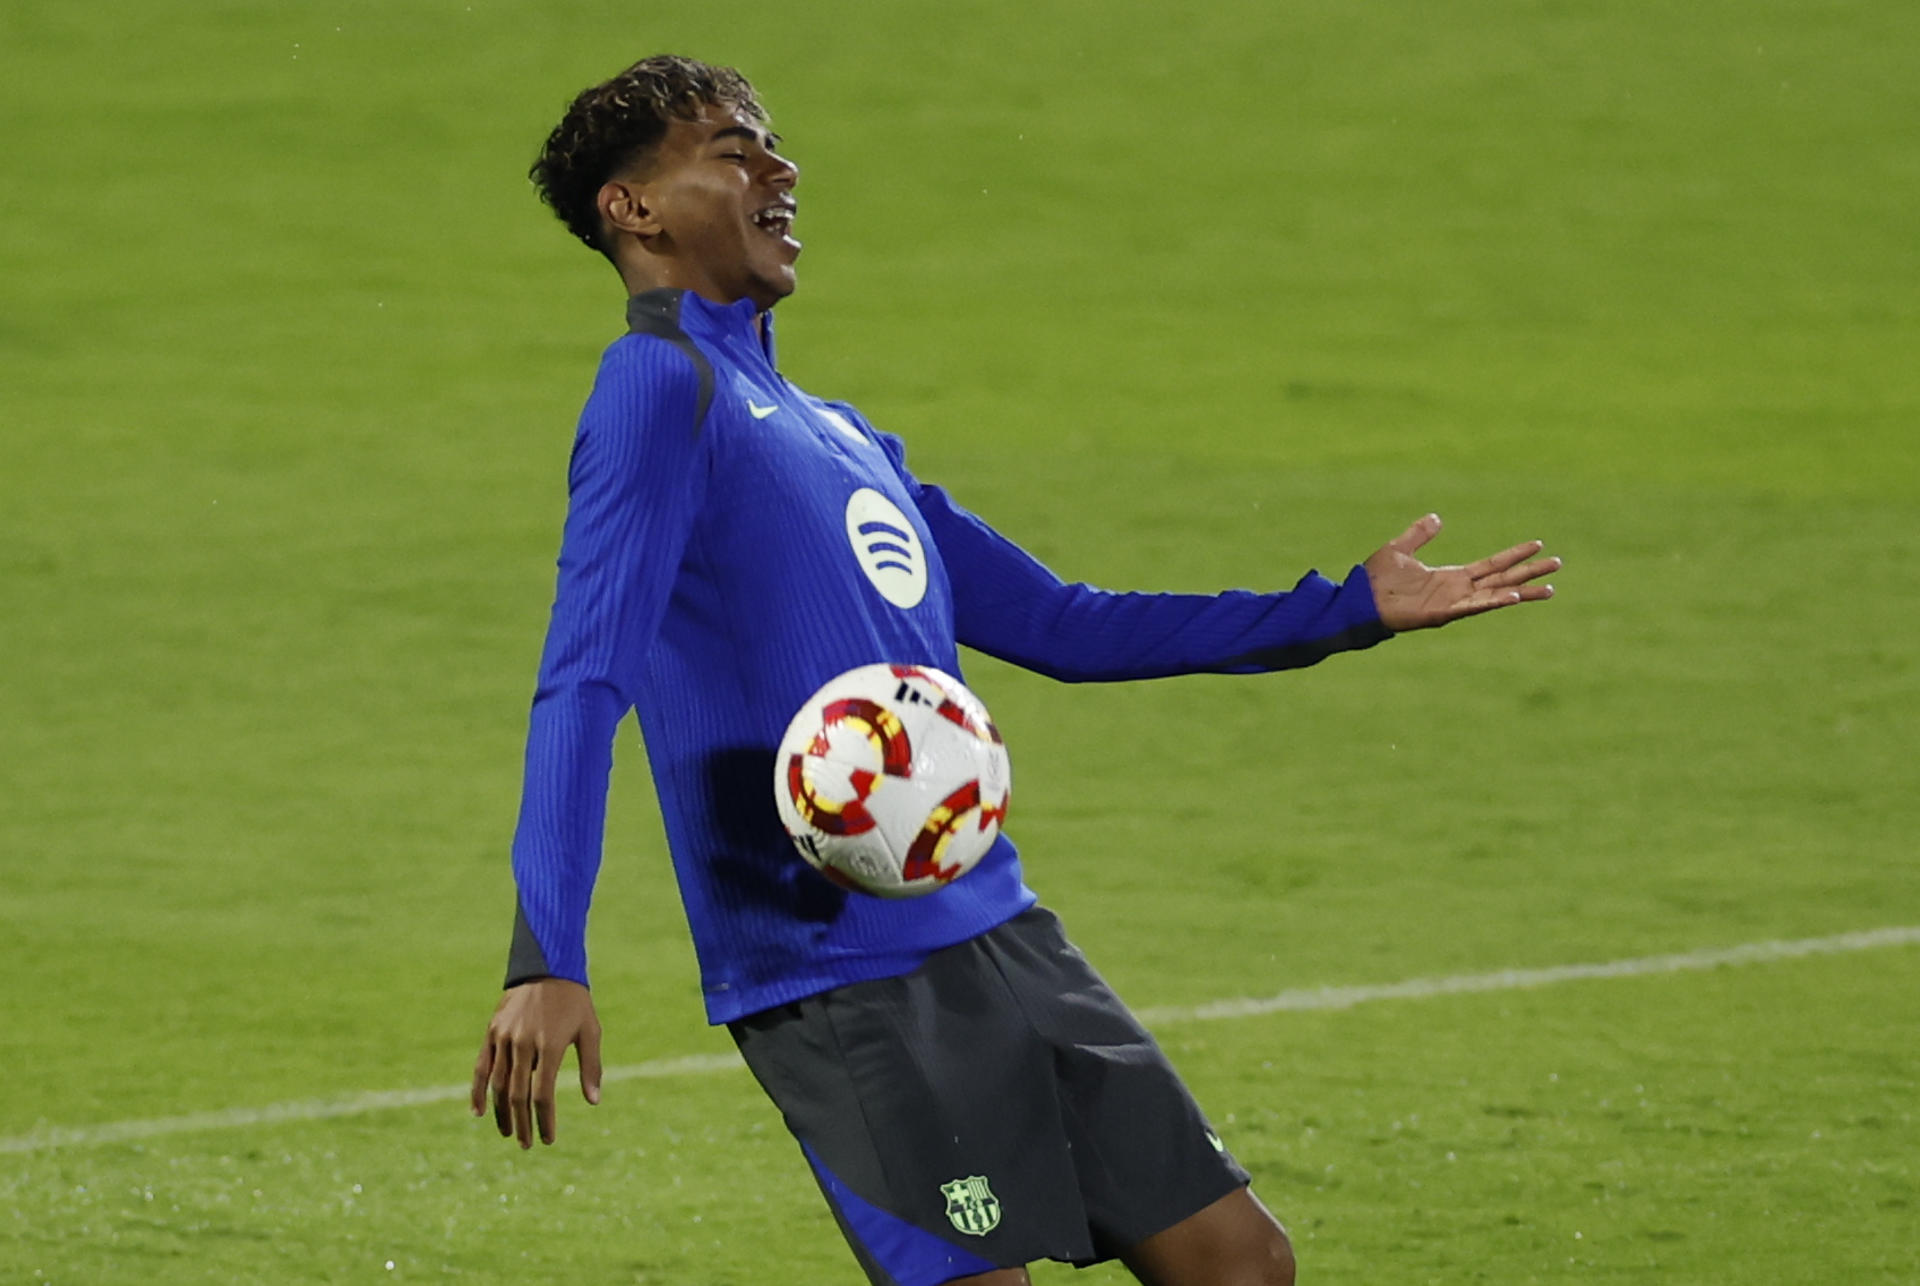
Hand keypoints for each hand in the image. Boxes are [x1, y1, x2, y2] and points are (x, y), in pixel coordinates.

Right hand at [470, 977, 602, 1147]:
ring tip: (508, 1132)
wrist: (548, 967)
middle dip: (522, 1123)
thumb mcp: (590, 1030)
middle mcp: (524, 1042)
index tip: (548, 1138)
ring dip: (501, 1112)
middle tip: (527, 1145)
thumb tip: (594, 1102)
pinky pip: (481, 1067)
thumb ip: (591, 1067)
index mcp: (550, 1044)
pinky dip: (478, 1091)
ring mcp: (504, 1037)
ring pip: (497, 1084)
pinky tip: (478, 1112)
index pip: (542, 1093)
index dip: (544, 1120)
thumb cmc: (575, 1002)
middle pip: (517, 1094)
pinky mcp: (492, 1032)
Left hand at [1364, 513, 1558, 631]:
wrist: (1357, 599)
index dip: (1514, 555)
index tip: (1538, 546)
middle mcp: (1457, 591)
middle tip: (1558, 565)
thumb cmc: (1376, 580)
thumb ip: (1419, 534)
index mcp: (1451, 577)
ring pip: (1496, 595)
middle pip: (1503, 579)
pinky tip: (1513, 597)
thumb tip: (1436, 517)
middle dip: (1530, 573)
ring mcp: (1451, 604)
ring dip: (1522, 591)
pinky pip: (1472, 607)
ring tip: (1549, 588)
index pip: (1492, 565)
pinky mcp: (1440, 613)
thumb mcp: (1400, 549)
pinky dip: (1493, 602)